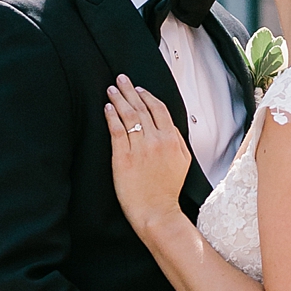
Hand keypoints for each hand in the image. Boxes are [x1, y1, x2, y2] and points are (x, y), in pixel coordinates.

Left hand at [103, 77, 190, 232]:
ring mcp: (140, 149)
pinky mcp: (123, 158)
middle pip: (142, 108)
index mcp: (172, 140)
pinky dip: (112, 116)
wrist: (157, 212)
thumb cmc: (167, 190)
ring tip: (111, 89)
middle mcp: (157, 141)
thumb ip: (177, 141)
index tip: (138, 89)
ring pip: (129, 116)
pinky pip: (117, 131)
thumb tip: (168, 126)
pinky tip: (107, 107)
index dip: (147, 96)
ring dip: (119, 99)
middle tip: (121, 78)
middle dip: (130, 90)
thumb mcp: (182, 162)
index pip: (159, 110)